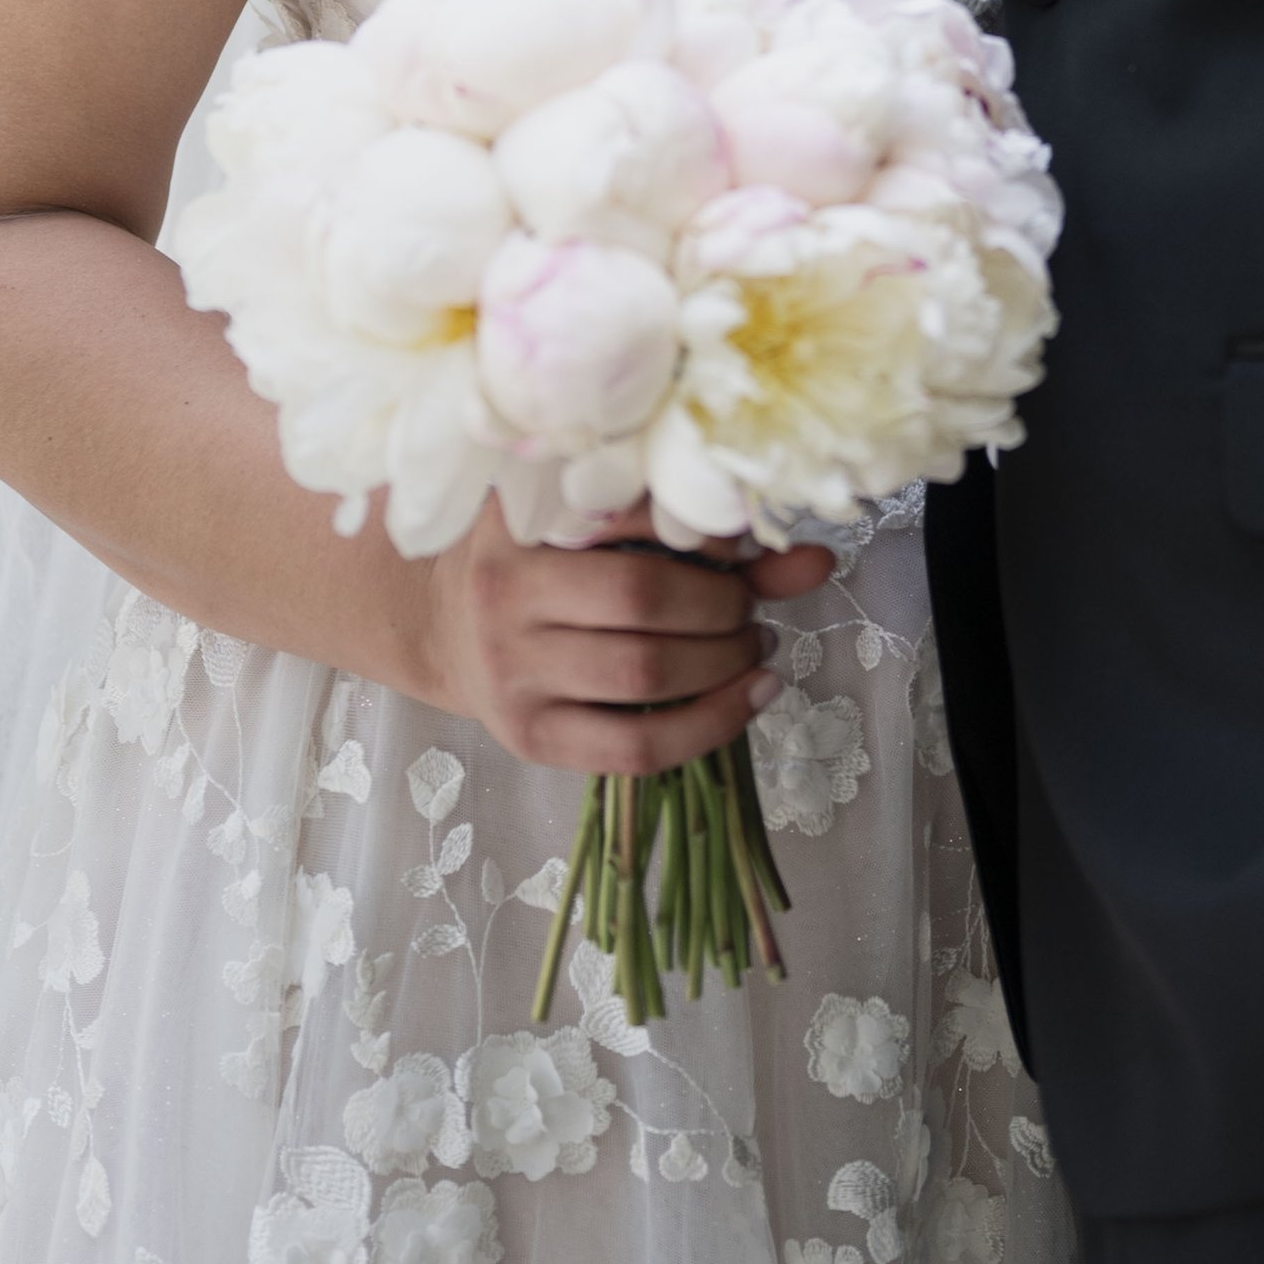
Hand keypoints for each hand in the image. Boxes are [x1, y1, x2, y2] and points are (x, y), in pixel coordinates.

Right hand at [415, 498, 832, 774]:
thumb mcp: (596, 526)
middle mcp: (507, 594)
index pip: (629, 513)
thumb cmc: (540, 560)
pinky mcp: (530, 739)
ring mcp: (513, 673)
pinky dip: (708, 727)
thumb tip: (819, 560)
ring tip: (751, 645)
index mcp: (522, 518)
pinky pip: (634, 749)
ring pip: (643, 675)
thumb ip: (701, 537)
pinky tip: (748, 697)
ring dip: (723, 662)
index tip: (737, 539)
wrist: (444, 626)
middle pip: (643, 598)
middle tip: (748, 605)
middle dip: (721, 604)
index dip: (704, 530)